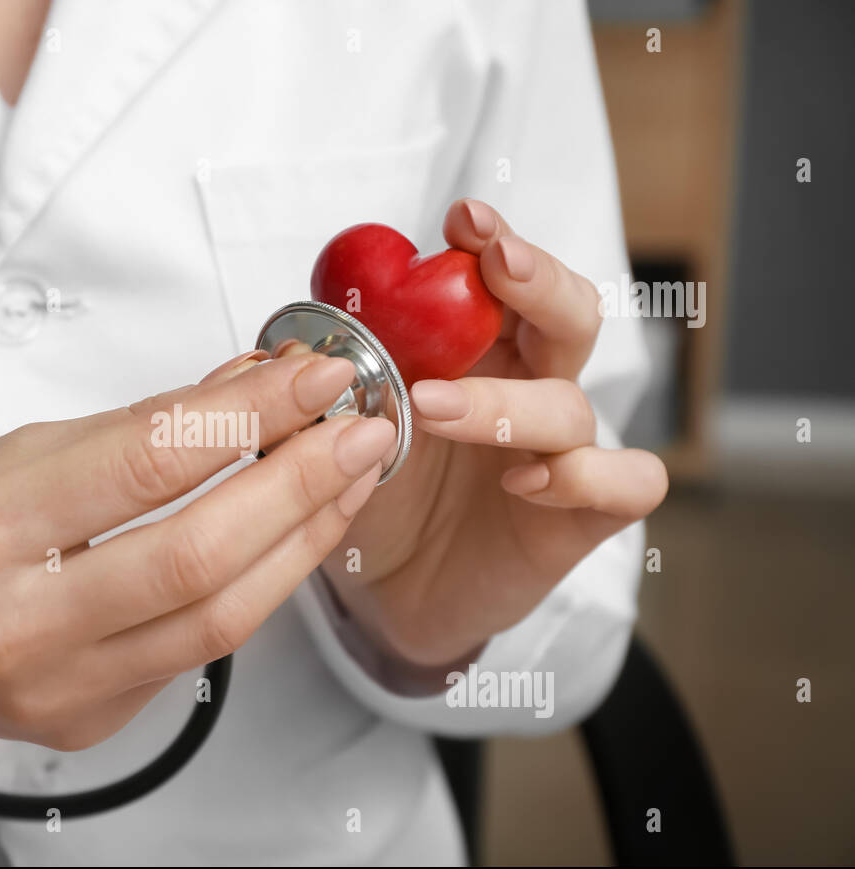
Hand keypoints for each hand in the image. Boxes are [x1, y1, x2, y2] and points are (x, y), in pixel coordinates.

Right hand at [0, 351, 396, 779]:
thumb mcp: (13, 452)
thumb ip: (139, 425)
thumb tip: (252, 378)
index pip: (147, 462)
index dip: (250, 413)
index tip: (315, 371)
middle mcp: (18, 624)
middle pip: (201, 554)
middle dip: (301, 481)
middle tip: (362, 424)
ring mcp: (58, 689)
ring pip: (222, 616)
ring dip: (304, 537)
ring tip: (350, 476)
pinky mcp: (90, 722)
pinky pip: (201, 649)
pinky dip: (259, 583)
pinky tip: (291, 532)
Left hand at [319, 198, 667, 677]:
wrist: (387, 595)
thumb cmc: (370, 497)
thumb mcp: (334, 431)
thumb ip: (328, 382)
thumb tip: (297, 341)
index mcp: (475, 352)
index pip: (502, 281)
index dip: (490, 243)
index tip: (461, 219)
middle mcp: (528, 388)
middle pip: (568, 315)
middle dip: (535, 281)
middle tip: (496, 264)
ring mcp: (561, 451)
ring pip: (574, 403)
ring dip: (504, 399)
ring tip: (431, 407)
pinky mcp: (584, 515)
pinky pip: (626, 480)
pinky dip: (584, 475)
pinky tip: (523, 482)